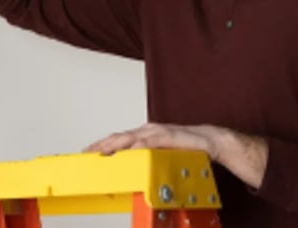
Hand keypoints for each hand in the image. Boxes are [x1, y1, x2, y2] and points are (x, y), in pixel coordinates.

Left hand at [84, 123, 218, 157]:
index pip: (119, 139)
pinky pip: (149, 142)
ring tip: (101, 151)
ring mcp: (157, 131)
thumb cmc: (185, 146)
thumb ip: (146, 157)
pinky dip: (138, 146)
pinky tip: (129, 151)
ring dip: (114, 145)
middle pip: (119, 137)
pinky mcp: (167, 136)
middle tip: (87, 152)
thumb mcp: (161, 154)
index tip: (89, 151)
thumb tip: (131, 167)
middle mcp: (147, 130)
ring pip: (130, 137)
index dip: (103, 144)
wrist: (209, 140)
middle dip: (102, 144)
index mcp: (145, 134)